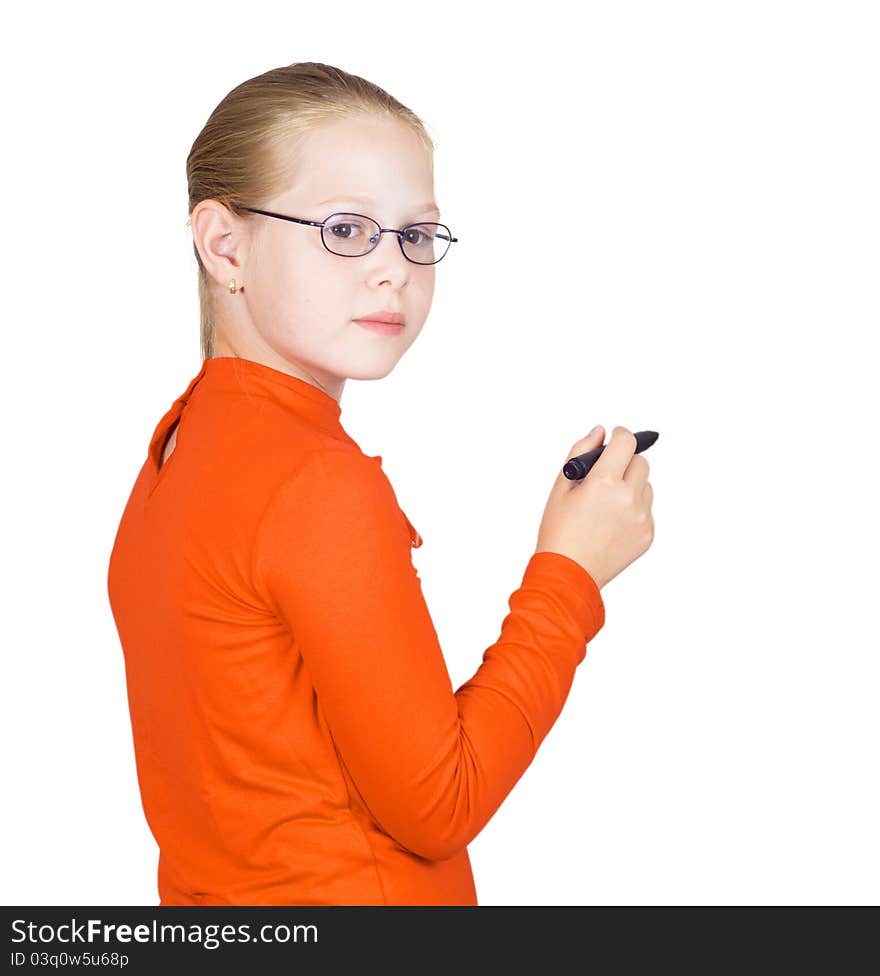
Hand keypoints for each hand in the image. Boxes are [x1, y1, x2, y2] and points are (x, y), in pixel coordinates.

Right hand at [535, 425, 654, 589]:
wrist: (567, 574)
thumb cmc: (559, 531)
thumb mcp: (560, 487)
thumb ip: (581, 452)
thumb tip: (599, 432)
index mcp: (604, 482)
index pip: (626, 442)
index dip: (620, 435)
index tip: (615, 438)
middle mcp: (628, 498)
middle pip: (641, 462)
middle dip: (625, 462)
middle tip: (606, 476)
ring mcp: (641, 518)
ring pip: (646, 486)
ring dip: (631, 486)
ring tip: (606, 505)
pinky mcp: (647, 535)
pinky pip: (646, 509)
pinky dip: (633, 509)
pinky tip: (611, 523)